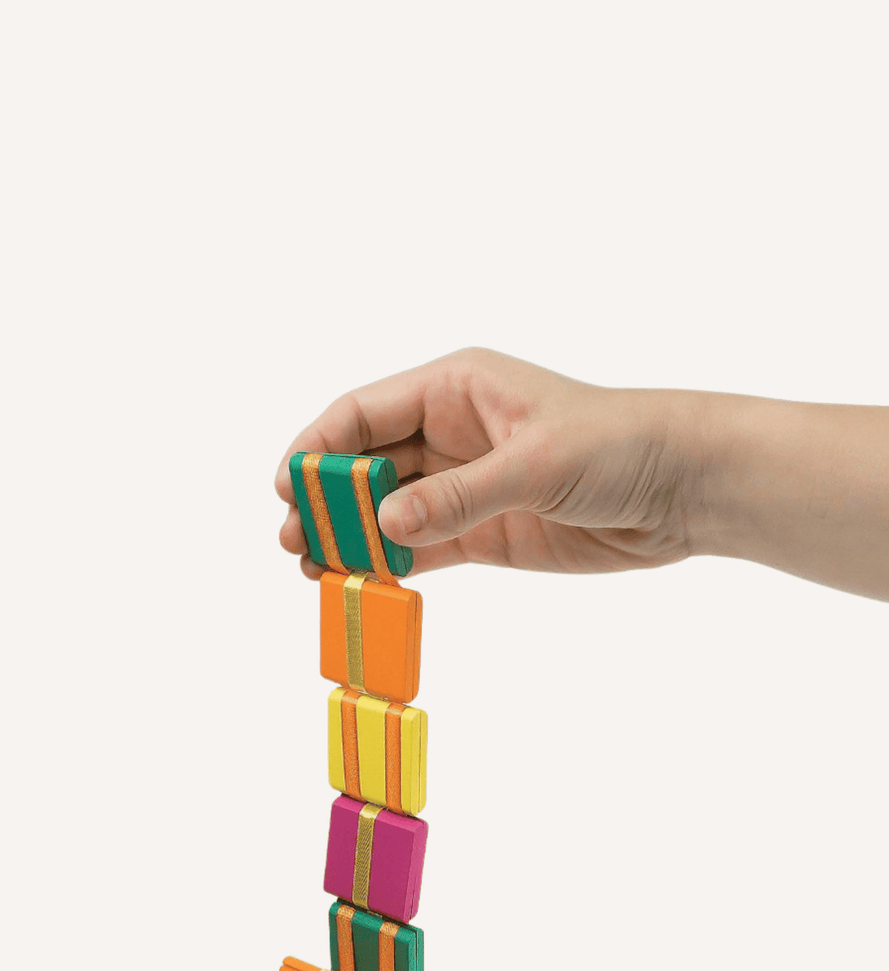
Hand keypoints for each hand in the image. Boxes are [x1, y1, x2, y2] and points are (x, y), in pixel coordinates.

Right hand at [275, 348, 699, 577]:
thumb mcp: (534, 464)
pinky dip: (388, 563)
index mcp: (455, 388)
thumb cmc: (619, 444)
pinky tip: (360, 581)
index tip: (289, 485)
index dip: (319, 446)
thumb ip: (457, 495)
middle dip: (327, 499)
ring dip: (351, 536)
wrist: (682, 488)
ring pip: (386, 509)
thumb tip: (383, 519)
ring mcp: (463, 483)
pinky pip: (419, 546)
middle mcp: (450, 432)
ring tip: (315, 568)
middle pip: (366, 463)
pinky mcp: (482, 530)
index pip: (364, 412)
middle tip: (294, 538)